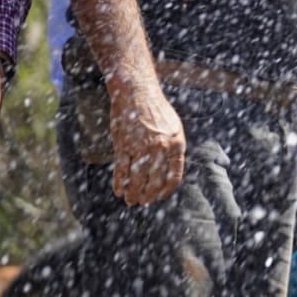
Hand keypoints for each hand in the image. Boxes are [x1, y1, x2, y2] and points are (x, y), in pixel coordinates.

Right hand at [108, 81, 185, 204]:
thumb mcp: (174, 128)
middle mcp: (161, 148)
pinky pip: (122, 170)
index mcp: (177, 144)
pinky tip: (119, 190)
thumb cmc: (157, 110)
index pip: (174, 176)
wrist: (137, 94)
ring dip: (133, 193)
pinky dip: (120, 183)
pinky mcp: (124, 146)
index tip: (160, 197)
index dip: (166, 190)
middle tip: (142, 202)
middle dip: (148, 196)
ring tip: (130, 200)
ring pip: (137, 179)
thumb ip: (173, 148)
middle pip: (154, 182)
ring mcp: (141, 147)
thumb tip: (170, 170)